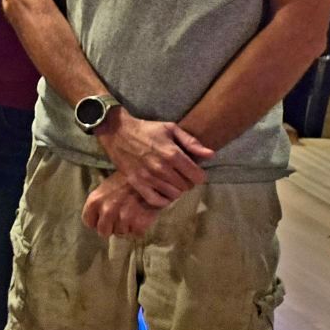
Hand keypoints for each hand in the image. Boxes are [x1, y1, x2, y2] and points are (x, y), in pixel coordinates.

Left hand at [82, 172, 162, 238]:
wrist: (150, 176)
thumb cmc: (126, 181)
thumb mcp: (105, 188)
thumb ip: (99, 205)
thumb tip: (97, 221)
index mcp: (94, 201)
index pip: (89, 223)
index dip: (98, 222)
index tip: (104, 219)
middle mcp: (106, 211)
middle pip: (103, 232)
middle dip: (111, 227)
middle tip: (120, 218)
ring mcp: (123, 218)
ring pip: (120, 233)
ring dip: (127, 226)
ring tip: (133, 212)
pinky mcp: (139, 224)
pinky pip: (136, 233)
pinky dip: (140, 227)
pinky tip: (142, 215)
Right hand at [96, 110, 212, 206]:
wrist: (118, 132)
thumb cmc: (147, 129)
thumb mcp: (171, 129)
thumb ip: (191, 142)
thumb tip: (211, 155)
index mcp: (173, 154)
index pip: (198, 177)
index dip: (199, 174)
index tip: (193, 171)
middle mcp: (162, 168)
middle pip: (187, 187)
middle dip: (187, 181)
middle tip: (180, 175)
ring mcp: (148, 177)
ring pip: (174, 194)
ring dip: (175, 190)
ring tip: (171, 181)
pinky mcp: (136, 183)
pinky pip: (156, 201)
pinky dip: (163, 199)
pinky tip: (163, 191)